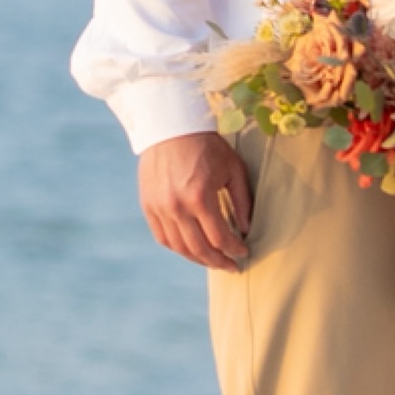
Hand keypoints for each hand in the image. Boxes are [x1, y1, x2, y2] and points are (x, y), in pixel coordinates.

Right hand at [139, 131, 252, 271]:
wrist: (171, 127)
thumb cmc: (207, 145)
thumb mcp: (233, 169)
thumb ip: (242, 201)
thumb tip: (246, 229)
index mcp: (200, 197)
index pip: (220, 237)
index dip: (234, 250)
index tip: (244, 253)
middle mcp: (177, 207)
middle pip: (199, 249)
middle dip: (218, 262)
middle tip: (231, 267)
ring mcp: (159, 208)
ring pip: (179, 247)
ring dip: (198, 259)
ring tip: (212, 261)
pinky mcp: (148, 205)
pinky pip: (162, 237)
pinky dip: (177, 248)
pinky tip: (191, 250)